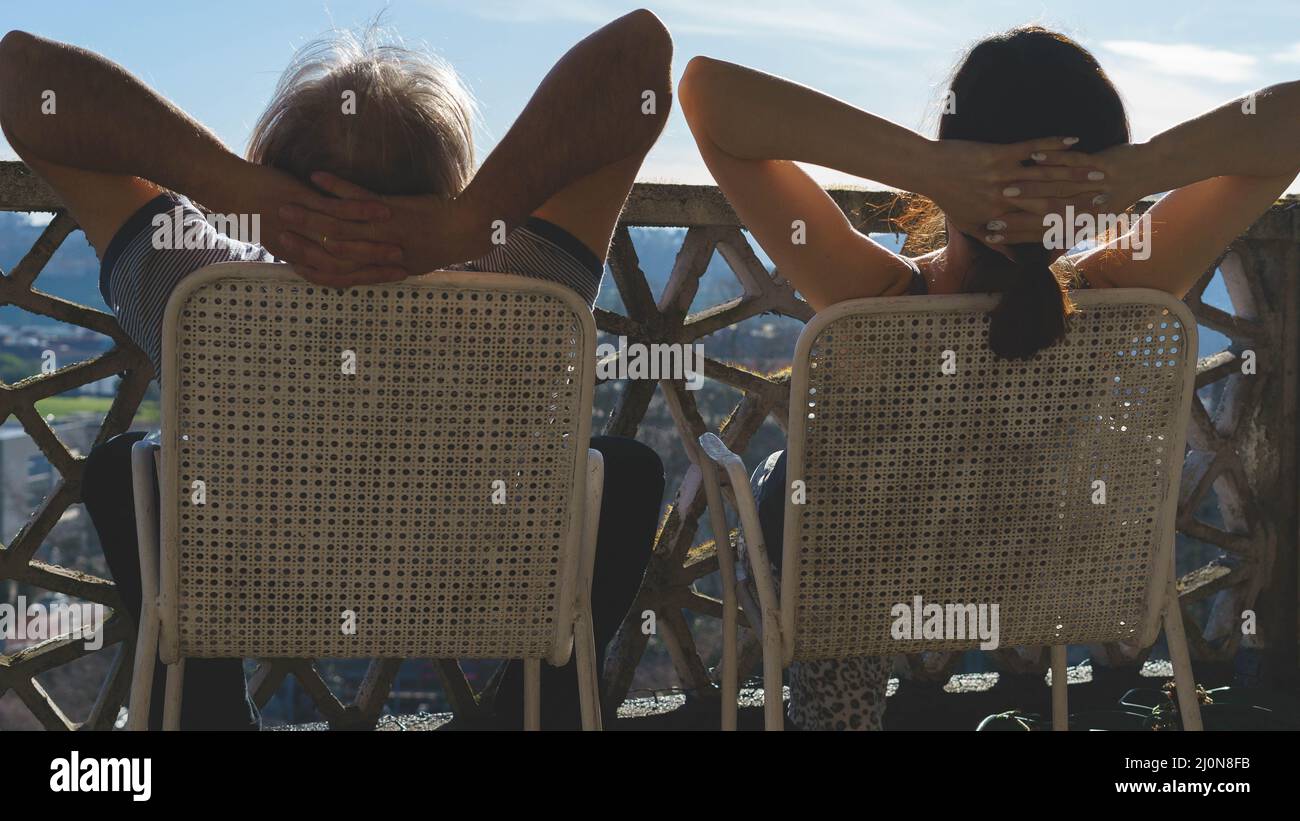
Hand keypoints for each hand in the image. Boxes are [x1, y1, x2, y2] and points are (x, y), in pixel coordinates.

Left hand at [229, 162, 407, 286]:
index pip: (337, 275)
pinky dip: (364, 211)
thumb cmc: (253, 210)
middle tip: (404, 267)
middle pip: (346, 263)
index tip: (389, 279)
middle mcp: (300, 246)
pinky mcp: (302, 203)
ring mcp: (302, 225)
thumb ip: (301, 245)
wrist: (228, 189)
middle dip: (376, 265)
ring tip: (400, 241)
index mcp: (295, 257)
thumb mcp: (279, 234)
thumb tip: (319, 252)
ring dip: (375, 241)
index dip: (364, 278)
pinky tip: (384, 209)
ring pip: (346, 239)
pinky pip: (338, 210)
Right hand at [276, 172, 494, 278]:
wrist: (465, 231)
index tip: (283, 256)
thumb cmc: (437, 245)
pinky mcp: (391, 210)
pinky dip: (336, 187)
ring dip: (308, 212)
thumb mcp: (405, 261)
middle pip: (327, 247)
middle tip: (271, 227)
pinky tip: (316, 176)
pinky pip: (358, 198)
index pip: (333, 273)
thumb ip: (378, 262)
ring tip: (284, 201)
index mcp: (376, 268)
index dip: (306, 265)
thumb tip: (356, 262)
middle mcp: (375, 253)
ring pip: (337, 224)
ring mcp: (382, 232)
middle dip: (298, 236)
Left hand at [921, 136, 1107, 243]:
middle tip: (1110, 196)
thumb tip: (1014, 261)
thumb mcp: (970, 226)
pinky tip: (1073, 139)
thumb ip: (997, 243)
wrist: (929, 171)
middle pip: (1050, 201)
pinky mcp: (998, 155)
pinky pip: (1031, 149)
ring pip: (1045, 176)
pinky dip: (1053, 144)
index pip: (1041, 224)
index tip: (1094, 223)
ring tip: (1101, 170)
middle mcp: (1005, 200)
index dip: (1069, 223)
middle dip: (1081, 198)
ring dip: (1075, 172)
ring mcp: (1003, 177)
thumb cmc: (949, 199)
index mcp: (1002, 217)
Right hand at [980, 143, 1147, 245]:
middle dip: (1016, 218)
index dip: (1015, 235)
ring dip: (1030, 190)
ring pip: (1057, 192)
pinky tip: (1034, 156)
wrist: (1146, 171)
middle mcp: (1087, 212)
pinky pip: (1074, 163)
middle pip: (1046, 217)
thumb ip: (1064, 235)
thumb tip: (1043, 253)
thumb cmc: (1112, 195)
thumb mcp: (1090, 220)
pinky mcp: (1100, 167)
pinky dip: (1055, 159)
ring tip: (1004, 188)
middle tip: (989, 218)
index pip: (1041, 233)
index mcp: (1081, 226)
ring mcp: (1093, 189)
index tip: (990, 235)